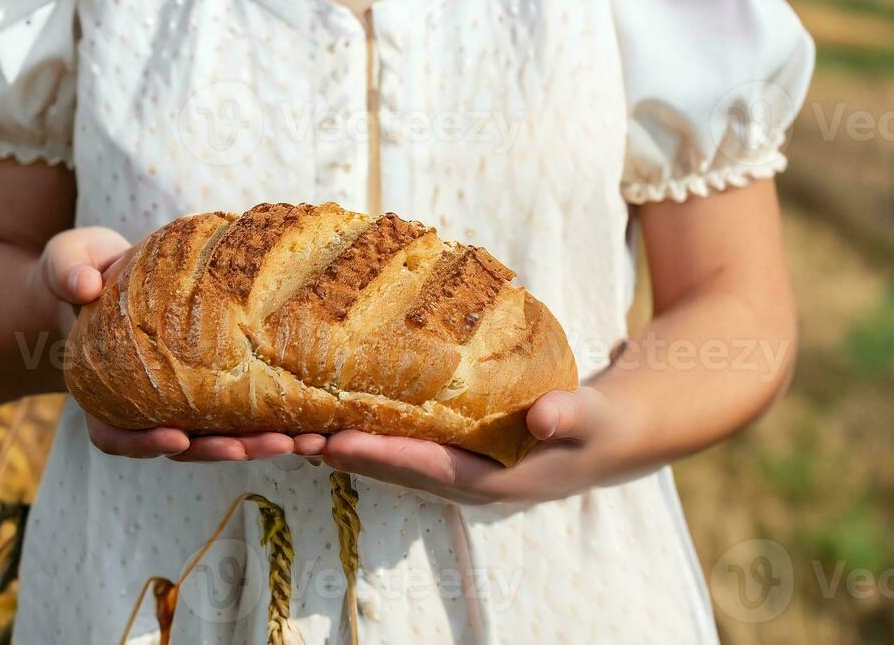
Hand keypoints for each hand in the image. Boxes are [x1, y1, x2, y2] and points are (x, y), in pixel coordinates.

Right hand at [45, 230, 321, 463]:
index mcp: (100, 390)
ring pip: (215, 436)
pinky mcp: (209, 382)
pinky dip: (269, 415)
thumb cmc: (80, 268)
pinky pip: (238, 407)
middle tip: (258, 447)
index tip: (176, 437)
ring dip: (255, 443)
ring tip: (298, 440)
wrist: (108, 268)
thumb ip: (68, 271)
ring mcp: (177, 400)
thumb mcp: (66, 262)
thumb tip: (84, 286)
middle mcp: (140, 406)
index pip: (113, 435)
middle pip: (178, 445)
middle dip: (219, 450)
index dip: (143, 444)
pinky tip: (305, 416)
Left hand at [319, 386, 642, 503]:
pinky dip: (364, 432)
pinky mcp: (450, 452)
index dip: (379, 457)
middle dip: (342, 453)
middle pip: (392, 470)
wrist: (604, 437)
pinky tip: (330, 412)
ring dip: (343, 446)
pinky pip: (399, 445)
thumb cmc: (597, 426)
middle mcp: (464, 481)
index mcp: (494, 482)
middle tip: (289, 434)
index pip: (426, 469)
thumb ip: (570, 415)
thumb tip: (547, 417)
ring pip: (389, 461)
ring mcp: (455, 469)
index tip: (336, 442)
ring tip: (290, 426)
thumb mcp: (591, 417)